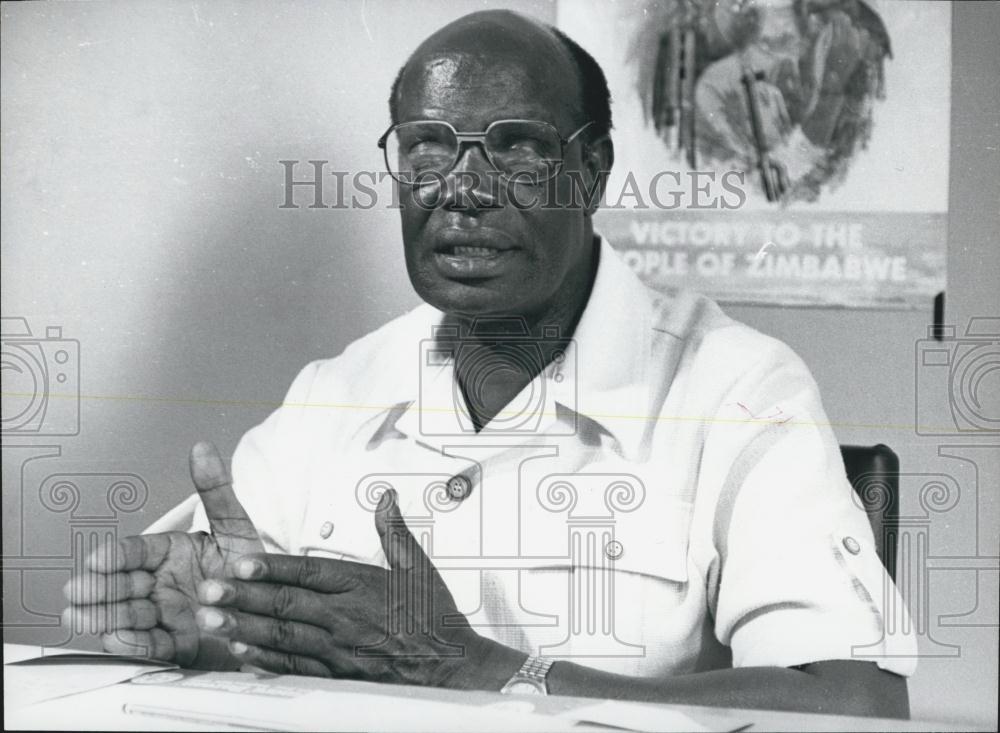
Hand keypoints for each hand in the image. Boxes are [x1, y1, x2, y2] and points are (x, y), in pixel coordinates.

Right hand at [62, 441, 264, 668]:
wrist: (275, 609)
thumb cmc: (252, 567)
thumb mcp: (236, 525)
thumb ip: (216, 490)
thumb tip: (203, 448)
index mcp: (171, 553)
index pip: (137, 551)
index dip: (117, 556)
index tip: (99, 559)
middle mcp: (163, 584)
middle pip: (123, 585)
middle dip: (99, 588)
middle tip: (78, 590)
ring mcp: (166, 615)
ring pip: (129, 615)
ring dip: (103, 616)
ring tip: (81, 616)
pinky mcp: (176, 645)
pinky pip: (151, 645)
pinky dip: (132, 644)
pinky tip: (115, 639)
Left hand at [195, 489, 525, 687]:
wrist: (451, 667)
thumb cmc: (433, 617)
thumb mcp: (418, 568)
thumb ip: (394, 532)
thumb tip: (385, 499)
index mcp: (361, 586)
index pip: (307, 574)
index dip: (271, 568)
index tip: (239, 563)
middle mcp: (345, 617)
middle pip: (286, 604)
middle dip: (242, 597)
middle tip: (208, 591)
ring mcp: (338, 648)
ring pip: (282, 636)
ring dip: (244, 627)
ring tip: (211, 620)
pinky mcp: (338, 674)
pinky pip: (295, 667)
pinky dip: (265, 661)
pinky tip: (240, 653)